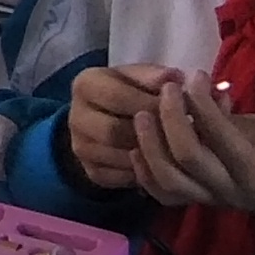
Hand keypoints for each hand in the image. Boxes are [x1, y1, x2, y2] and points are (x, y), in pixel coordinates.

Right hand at [62, 63, 173, 194]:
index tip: (180, 108)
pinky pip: (120, 178)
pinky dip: (143, 174)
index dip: (152, 104)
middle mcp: (75, 117)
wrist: (106, 116)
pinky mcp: (90, 171)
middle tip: (177, 133)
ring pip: (118, 158)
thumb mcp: (138, 76)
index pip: (117, 97)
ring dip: (149, 156)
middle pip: (114, 132)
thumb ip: (154, 75)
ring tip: (173, 148)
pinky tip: (160, 163)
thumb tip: (176, 78)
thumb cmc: (129, 91)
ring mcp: (80, 147)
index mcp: (85, 85)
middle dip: (149, 134)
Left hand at [129, 75, 254, 233]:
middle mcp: (229, 190)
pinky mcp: (204, 202)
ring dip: (150, 146)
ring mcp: (214, 200)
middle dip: (169, 119)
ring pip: (168, 182)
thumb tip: (195, 98)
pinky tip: (137, 149)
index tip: (194, 75)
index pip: (215, 135)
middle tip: (167, 90)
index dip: (199, 101)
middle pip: (185, 158)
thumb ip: (232, 119)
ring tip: (142, 115)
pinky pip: (166, 195)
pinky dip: (146, 173)